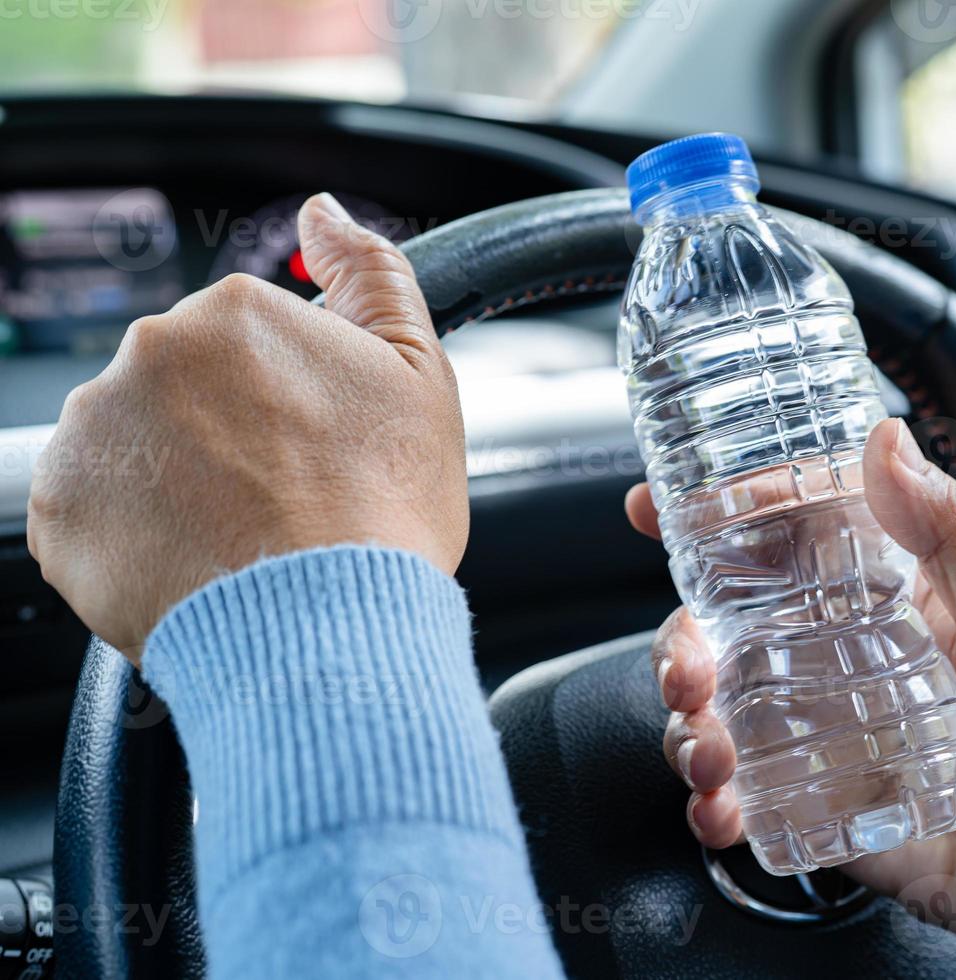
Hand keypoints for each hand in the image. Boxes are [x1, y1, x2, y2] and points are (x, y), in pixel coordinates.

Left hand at [27, 193, 467, 664]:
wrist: (328, 627)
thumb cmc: (382, 508)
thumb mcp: (417, 371)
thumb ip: (370, 272)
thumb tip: (322, 213)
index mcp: (230, 314)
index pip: (247, 342)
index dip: (288, 400)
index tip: (313, 448)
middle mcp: (144, 356)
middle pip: (184, 389)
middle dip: (224, 433)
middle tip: (281, 497)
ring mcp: (93, 434)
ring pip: (135, 445)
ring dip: (174, 479)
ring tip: (237, 536)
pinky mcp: (58, 513)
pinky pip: (93, 511)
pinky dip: (135, 534)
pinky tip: (195, 559)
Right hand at [626, 418, 955, 977]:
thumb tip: (885, 438)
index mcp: (880, 596)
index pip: (780, 538)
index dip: (711, 518)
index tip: (654, 508)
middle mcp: (833, 656)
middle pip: (719, 627)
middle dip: (677, 642)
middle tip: (686, 671)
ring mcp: (815, 730)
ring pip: (710, 709)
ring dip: (683, 726)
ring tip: (711, 755)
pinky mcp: (807, 802)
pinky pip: (733, 793)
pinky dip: (707, 802)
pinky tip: (721, 809)